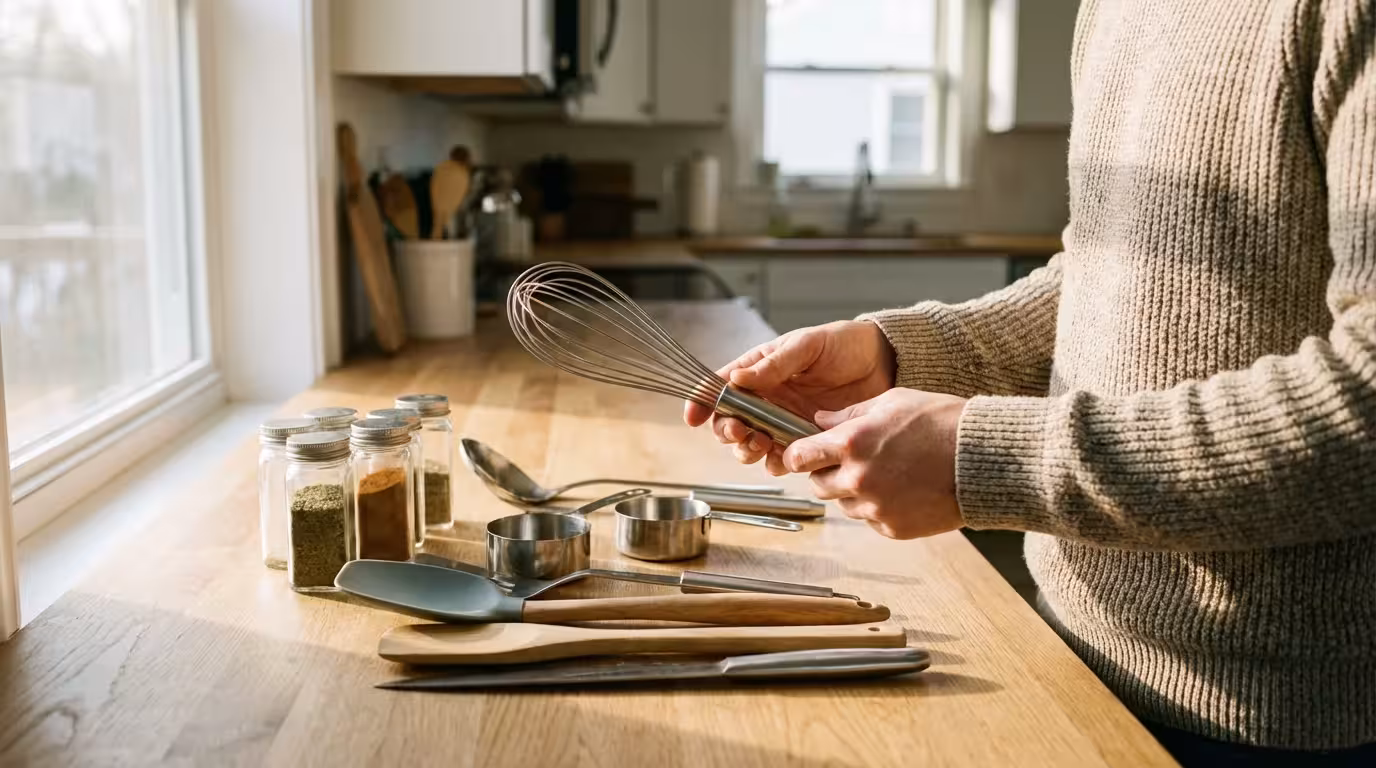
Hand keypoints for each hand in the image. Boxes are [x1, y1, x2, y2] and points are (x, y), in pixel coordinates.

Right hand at [683, 321, 896, 472]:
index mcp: (759, 370)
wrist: (883, 364)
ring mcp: (783, 421)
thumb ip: (774, 364)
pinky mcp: (804, 439)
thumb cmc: (843, 345)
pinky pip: (781, 458)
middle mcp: (766, 398)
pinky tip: (783, 458)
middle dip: (727, 431)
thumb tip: (737, 378)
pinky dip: (776, 463)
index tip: (694, 415)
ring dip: (747, 449)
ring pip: (750, 444)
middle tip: (740, 431)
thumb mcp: (807, 345)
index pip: (720, 386)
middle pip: (730, 422)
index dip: (702, 401)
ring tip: (761, 443)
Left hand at [782, 388, 966, 539]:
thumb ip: (849, 414)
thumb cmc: (943, 423)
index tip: (801, 455)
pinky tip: (902, 489)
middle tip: (850, 461)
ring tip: (885, 473)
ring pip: (844, 504)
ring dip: (853, 492)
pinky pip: (870, 520)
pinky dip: (878, 508)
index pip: (799, 457)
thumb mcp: (892, 402)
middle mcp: (858, 479)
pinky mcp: (893, 528)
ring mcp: (875, 507)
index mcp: (852, 443)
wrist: (984, 460)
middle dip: (826, 473)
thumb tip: (820, 421)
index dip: (797, 455)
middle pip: (817, 485)